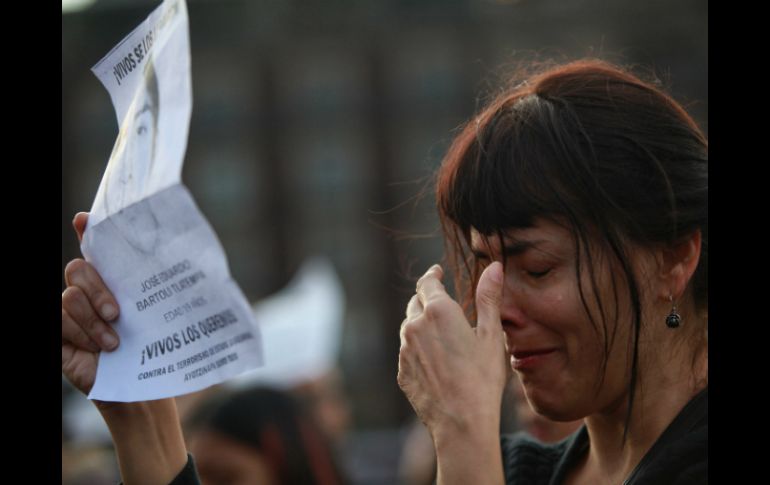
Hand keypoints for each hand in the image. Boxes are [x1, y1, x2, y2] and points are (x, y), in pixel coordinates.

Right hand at [61, 213, 188, 484]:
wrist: (147, 390)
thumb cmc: (161, 351)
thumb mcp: (170, 316)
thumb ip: (174, 290)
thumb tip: (204, 262)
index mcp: (117, 281)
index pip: (97, 246)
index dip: (89, 229)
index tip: (86, 219)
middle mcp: (90, 293)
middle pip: (78, 268)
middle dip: (98, 287)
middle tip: (119, 313)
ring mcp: (72, 316)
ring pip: (68, 297)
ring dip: (92, 320)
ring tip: (114, 342)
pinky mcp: (60, 339)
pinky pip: (58, 324)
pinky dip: (79, 336)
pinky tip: (98, 351)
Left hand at [397, 262, 507, 437]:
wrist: (461, 422)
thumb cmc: (482, 378)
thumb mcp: (491, 335)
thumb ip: (489, 297)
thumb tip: (495, 266)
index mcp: (438, 310)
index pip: (427, 282)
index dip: (432, 275)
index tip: (437, 272)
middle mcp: (415, 325)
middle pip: (416, 303)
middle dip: (428, 301)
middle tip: (444, 307)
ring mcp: (405, 349)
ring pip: (410, 328)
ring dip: (422, 326)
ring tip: (442, 338)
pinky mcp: (402, 370)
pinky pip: (408, 352)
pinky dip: (418, 350)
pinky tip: (436, 363)